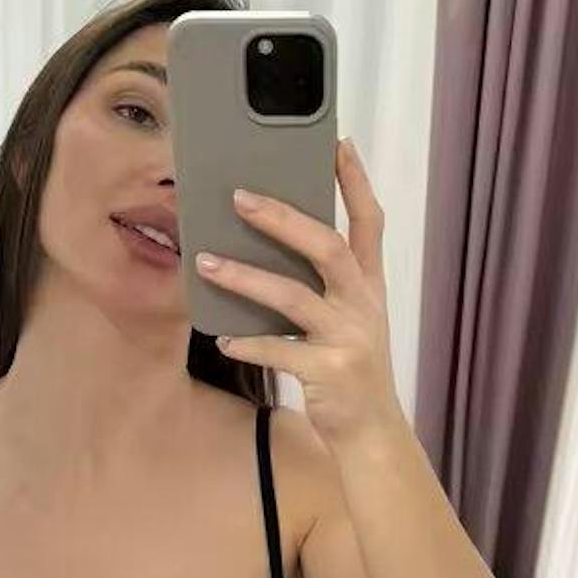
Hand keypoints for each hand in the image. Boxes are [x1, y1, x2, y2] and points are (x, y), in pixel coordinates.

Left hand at [195, 138, 406, 448]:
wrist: (372, 433)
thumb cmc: (350, 369)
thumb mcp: (349, 319)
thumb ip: (323, 284)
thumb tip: (268, 244)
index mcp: (370, 286)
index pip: (369, 222)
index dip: (355, 182)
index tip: (338, 143)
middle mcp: (363, 305)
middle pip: (326, 247)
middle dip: (282, 219)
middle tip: (239, 197)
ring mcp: (349, 338)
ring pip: (294, 296)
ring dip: (246, 277)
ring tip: (205, 263)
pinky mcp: (330, 372)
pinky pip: (280, 350)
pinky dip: (248, 342)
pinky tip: (222, 336)